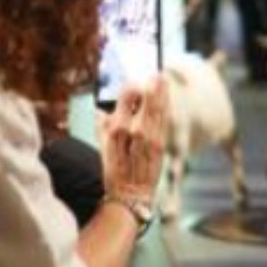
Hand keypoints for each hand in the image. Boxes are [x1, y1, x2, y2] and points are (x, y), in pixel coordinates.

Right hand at [100, 78, 168, 203]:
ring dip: (162, 92)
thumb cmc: (114, 172)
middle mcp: (134, 131)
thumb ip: (102, 128)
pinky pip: (163, 120)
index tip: (134, 80)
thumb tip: (100, 111)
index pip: (125, 100)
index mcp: (116, 130)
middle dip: (152, 86)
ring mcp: (150, 137)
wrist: (130, 195)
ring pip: (157, 108)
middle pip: (145, 101)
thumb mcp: (102, 149)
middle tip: (156, 72)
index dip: (131, 88)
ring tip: (163, 78)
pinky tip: (167, 97)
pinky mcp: (161, 143)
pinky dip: (165, 106)